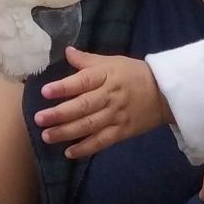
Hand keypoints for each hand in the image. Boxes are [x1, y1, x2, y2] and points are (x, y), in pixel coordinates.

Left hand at [33, 47, 171, 157]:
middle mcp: (110, 96)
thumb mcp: (112, 61)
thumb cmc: (133, 74)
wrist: (165, 93)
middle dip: (59, 114)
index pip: (83, 81)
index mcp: (107, 75)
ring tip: (46, 136)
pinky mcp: (122, 131)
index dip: (64, 87)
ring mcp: (116, 115)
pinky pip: (102, 141)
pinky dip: (86, 148)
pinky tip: (68, 152)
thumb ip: (87, 60)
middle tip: (39, 119)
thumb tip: (66, 51)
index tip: (45, 91)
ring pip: (89, 125)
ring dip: (67, 132)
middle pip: (83, 106)